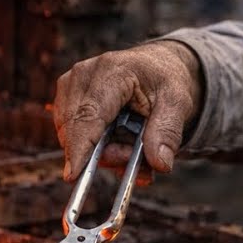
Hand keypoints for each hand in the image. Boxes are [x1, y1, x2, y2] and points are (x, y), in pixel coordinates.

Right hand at [53, 41, 202, 181]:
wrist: (154, 66)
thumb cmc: (164, 81)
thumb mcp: (177, 103)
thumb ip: (168, 132)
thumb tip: (160, 164)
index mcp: (113, 71)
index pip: (89, 115)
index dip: (80, 147)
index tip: (73, 176)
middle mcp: (84, 74)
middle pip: (79, 130)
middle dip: (107, 154)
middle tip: (138, 160)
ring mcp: (70, 84)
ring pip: (73, 136)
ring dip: (104, 152)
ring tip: (132, 146)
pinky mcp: (65, 95)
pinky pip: (73, 134)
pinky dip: (95, 146)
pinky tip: (119, 141)